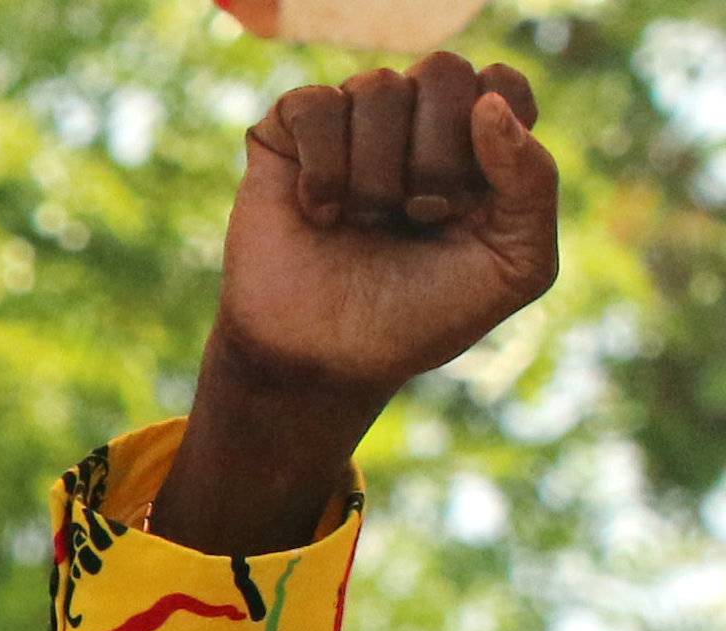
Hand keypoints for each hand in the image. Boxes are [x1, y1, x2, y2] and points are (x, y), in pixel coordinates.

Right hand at [211, 53, 558, 405]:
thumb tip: (489, 104)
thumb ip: (535, 184)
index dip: (491, 136)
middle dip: (434, 159)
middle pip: (442, 73)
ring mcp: (350, 126)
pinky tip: (320, 214)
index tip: (467, 205)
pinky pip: (316, 106)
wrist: (322, 364)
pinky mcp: (288, 138)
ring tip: (361, 225)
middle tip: (415, 218)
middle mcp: (412, 125)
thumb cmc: (415, 321)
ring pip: (377, 89)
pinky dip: (324, 169)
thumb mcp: (512, 269)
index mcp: (474, 147)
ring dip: (375, 177)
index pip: (500, 84)